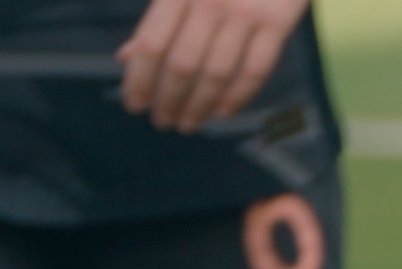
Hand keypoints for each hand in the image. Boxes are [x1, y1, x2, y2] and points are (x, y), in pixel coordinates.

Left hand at [118, 0, 309, 134]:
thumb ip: (155, 18)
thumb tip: (126, 57)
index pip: (151, 45)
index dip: (139, 79)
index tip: (134, 106)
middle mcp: (208, 2)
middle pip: (181, 65)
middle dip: (168, 100)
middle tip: (163, 122)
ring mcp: (244, 12)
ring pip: (216, 72)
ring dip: (199, 106)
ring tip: (189, 124)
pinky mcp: (276, 21)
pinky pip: (256, 69)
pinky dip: (239, 96)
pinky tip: (224, 112)